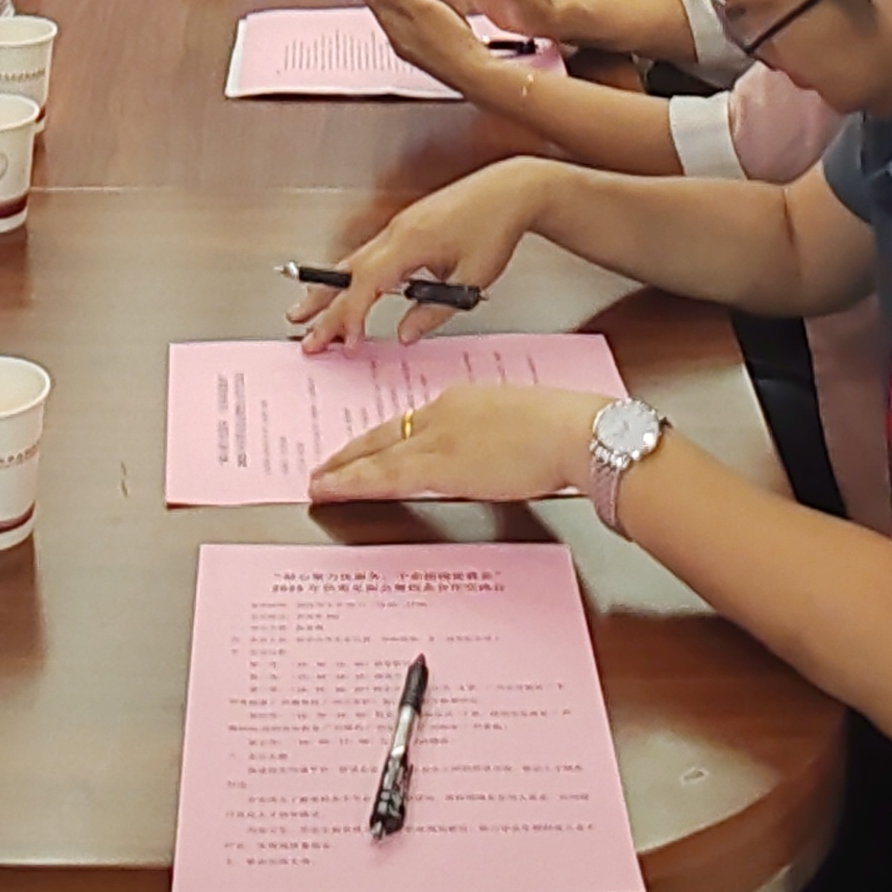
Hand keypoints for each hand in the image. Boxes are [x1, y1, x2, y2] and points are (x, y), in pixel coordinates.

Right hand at [293, 161, 546, 346]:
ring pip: (352, 261)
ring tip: (304, 311)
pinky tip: (342, 289)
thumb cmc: (495, 227)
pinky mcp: (404, 226)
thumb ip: (435, 311)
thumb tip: (405, 334)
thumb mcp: (472, 280)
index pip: (367, 283)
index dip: (353, 314)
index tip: (347, 341)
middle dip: (324, 306)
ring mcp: (398, 227)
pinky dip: (349, 275)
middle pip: (348, 272)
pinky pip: (367, 254)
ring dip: (328, 288)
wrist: (510, 190)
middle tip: (305, 334)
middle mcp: (396, 231)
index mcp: (410, 242)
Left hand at [310, 382, 605, 505]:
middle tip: (323, 467)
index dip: (382, 440)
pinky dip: (354, 482)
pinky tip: (334, 490)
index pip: (410, 423)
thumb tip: (491, 455)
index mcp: (461, 401)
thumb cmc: (560, 428)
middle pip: (384, 435)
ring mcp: (437, 438)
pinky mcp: (439, 465)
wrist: (572, 430)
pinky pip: (385, 475)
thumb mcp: (520, 425)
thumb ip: (495, 438)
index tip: (365, 450)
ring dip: (344, 470)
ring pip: (377, 455)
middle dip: (350, 454)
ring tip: (319, 483)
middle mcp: (441, 414)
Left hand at [358, 0, 515, 94]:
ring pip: (399, 14)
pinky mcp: (430, 49)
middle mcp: (400, 38)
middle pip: (382, 5)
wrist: (474, 73)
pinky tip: (427, 4)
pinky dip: (415, 8)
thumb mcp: (419, 8)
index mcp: (393, 27)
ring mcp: (414, 45)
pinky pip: (415, 22)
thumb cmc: (449, 43)